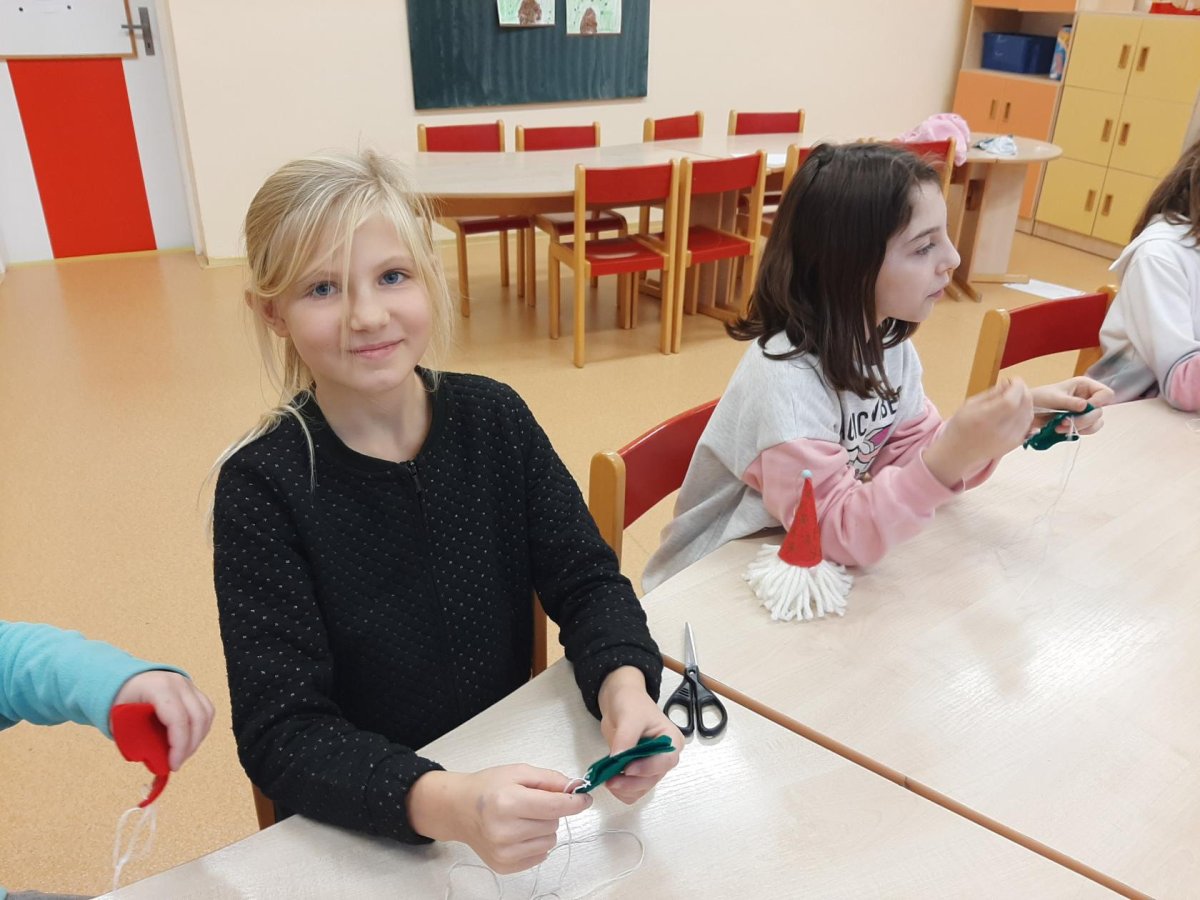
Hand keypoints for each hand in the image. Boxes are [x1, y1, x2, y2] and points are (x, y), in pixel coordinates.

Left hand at [112, 671, 214, 770]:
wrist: (127, 681)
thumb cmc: (123, 701)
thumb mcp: (123, 722)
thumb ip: (140, 740)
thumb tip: (159, 761)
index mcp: (158, 688)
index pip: (178, 719)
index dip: (179, 746)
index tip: (173, 764)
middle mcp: (178, 683)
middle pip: (197, 718)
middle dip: (190, 746)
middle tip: (177, 762)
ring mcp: (189, 685)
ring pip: (206, 715)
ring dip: (197, 739)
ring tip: (182, 753)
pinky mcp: (195, 691)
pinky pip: (206, 711)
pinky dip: (201, 729)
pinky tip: (189, 741)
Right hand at [407, 766, 590, 873]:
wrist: (459, 809)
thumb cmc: (487, 787)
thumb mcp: (518, 772)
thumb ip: (549, 779)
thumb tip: (575, 788)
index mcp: (508, 803)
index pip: (555, 807)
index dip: (575, 802)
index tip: (585, 799)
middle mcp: (504, 831)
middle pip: (553, 823)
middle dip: (550, 811)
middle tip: (530, 803)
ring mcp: (503, 852)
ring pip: (550, 841)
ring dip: (544, 828)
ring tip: (523, 818)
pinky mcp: (504, 865)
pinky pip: (540, 855)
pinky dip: (536, 842)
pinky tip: (519, 832)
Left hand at [597, 666, 682, 804]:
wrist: (618, 702)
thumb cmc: (630, 703)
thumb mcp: (629, 716)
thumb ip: (626, 738)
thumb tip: (618, 759)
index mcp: (671, 741)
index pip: (665, 761)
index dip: (647, 768)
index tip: (627, 768)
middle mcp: (664, 758)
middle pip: (652, 779)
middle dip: (630, 782)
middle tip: (609, 779)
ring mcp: (651, 768)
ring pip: (641, 789)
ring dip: (624, 788)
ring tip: (607, 777)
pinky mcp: (638, 773)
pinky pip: (632, 791)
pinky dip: (620, 789)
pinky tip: (609, 778)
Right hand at [924, 379, 1032, 486]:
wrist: (959, 453)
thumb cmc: (961, 427)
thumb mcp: (970, 405)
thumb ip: (991, 394)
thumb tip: (1008, 383)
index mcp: (984, 419)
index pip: (1011, 400)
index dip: (1017, 386)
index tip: (1013, 379)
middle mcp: (999, 431)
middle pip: (1023, 406)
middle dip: (1023, 390)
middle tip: (1014, 386)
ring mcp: (1009, 440)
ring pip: (1029, 414)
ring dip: (1026, 401)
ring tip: (1014, 397)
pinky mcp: (1015, 444)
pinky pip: (1028, 423)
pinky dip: (1026, 413)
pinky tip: (1016, 409)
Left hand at [1031, 376, 1113, 436]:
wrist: (1029, 411)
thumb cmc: (1039, 398)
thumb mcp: (1053, 398)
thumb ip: (1070, 402)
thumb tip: (1085, 406)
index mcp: (1085, 386)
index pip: (1106, 393)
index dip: (1099, 402)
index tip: (1083, 408)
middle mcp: (1088, 398)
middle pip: (1099, 412)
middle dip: (1083, 419)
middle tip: (1064, 422)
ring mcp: (1085, 411)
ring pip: (1096, 423)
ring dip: (1079, 427)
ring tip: (1059, 427)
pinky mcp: (1080, 422)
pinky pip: (1087, 430)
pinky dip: (1077, 432)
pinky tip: (1061, 430)